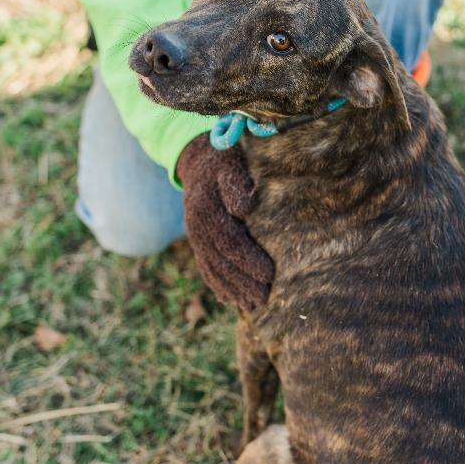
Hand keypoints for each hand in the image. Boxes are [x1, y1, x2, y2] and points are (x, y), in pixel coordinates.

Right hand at [177, 135, 273, 309]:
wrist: (199, 157)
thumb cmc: (223, 160)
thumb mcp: (229, 164)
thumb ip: (234, 184)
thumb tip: (243, 208)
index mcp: (206, 210)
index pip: (229, 242)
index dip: (249, 260)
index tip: (269, 275)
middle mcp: (196, 227)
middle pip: (220, 262)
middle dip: (242, 283)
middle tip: (264, 299)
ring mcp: (195, 235)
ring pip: (212, 268)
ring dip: (231, 289)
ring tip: (250, 306)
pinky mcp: (198, 240)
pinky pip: (205, 266)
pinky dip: (217, 284)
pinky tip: (229, 299)